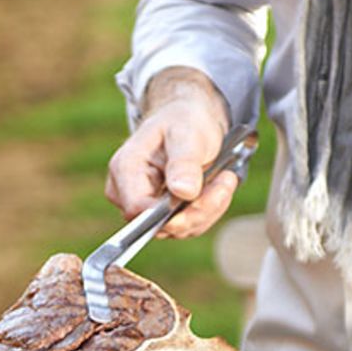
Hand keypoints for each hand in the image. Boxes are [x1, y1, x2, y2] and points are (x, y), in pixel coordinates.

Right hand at [105, 67, 238, 238]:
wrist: (188, 121)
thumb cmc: (183, 120)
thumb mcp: (186, 133)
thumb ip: (184, 162)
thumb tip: (183, 193)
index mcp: (125, 168)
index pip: (137, 209)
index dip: (167, 213)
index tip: (199, 195)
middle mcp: (127, 193)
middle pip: (159, 224)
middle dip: (198, 210)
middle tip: (226, 180)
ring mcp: (143, 207)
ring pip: (177, 229)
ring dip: (208, 209)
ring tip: (225, 178)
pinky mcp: (161, 215)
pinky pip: (187, 226)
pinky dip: (208, 210)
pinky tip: (219, 187)